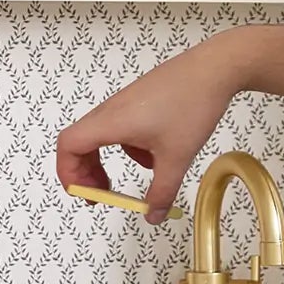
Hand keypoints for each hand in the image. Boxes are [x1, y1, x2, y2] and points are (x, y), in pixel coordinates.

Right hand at [55, 33, 248, 223]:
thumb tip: (153, 215)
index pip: (68, 146)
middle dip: (86, 173)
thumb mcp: (176, 158)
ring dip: (109, 161)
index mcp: (111, 122)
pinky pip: (119, 129)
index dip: (69, 174)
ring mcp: (123, 104)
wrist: (214, 69)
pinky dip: (129, 147)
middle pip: (79, 144)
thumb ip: (162, 192)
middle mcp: (111, 110)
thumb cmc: (192, 103)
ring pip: (100, 137)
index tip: (85, 194)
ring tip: (140, 174)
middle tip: (101, 195)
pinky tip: (156, 155)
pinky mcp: (137, 101)